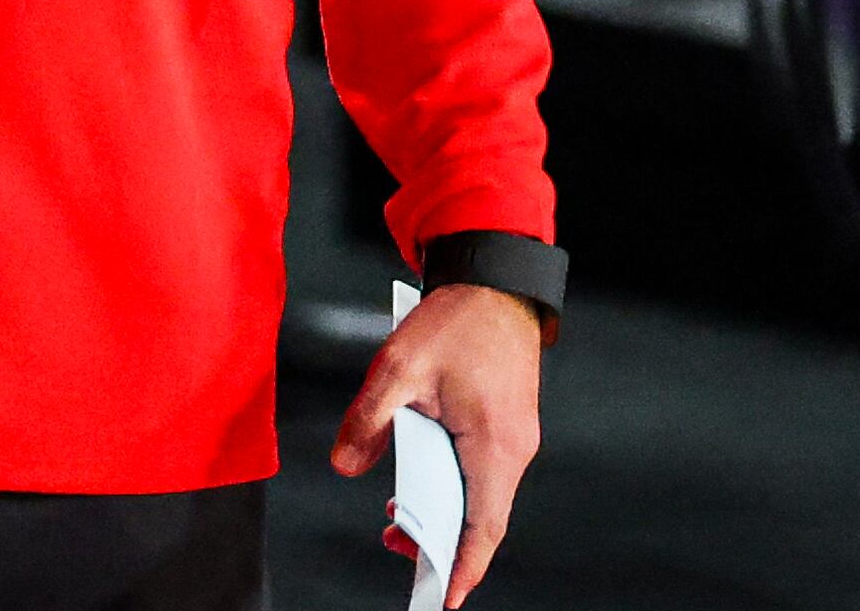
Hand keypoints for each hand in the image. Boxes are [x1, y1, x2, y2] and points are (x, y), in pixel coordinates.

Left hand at [333, 284, 543, 607]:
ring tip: (396, 519)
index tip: (445, 598)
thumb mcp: (397, 368)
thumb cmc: (455, 321)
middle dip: (442, 544)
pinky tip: (419, 482)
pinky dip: (454, 487)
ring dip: (445, 513)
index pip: (483, 526)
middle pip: (482, 518)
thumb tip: (344, 465)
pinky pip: (483, 471)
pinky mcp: (507, 424)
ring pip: (482, 495)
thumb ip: (368, 421)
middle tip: (396, 549)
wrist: (494, 280)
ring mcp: (515, 437)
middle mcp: (514, 449)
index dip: (463, 566)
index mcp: (494, 444)